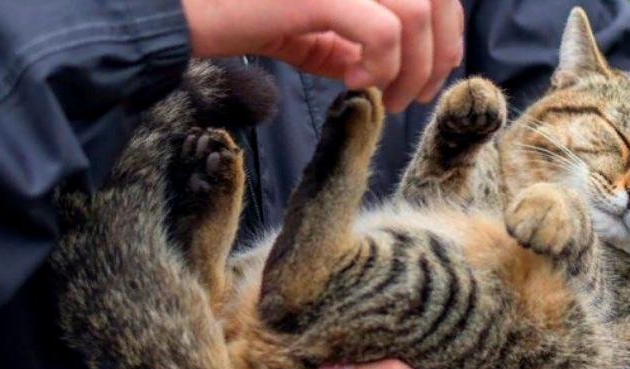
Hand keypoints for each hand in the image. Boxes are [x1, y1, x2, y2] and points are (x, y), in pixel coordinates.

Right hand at [180, 0, 464, 111]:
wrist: (183, 11)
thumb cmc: (239, 13)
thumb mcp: (310, 28)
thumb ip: (352, 39)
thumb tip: (389, 68)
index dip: (445, 31)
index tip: (426, 75)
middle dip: (438, 54)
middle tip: (410, 97)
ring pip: (418, 16)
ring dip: (411, 69)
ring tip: (380, 96)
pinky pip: (384, 31)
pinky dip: (380, 67)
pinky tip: (352, 82)